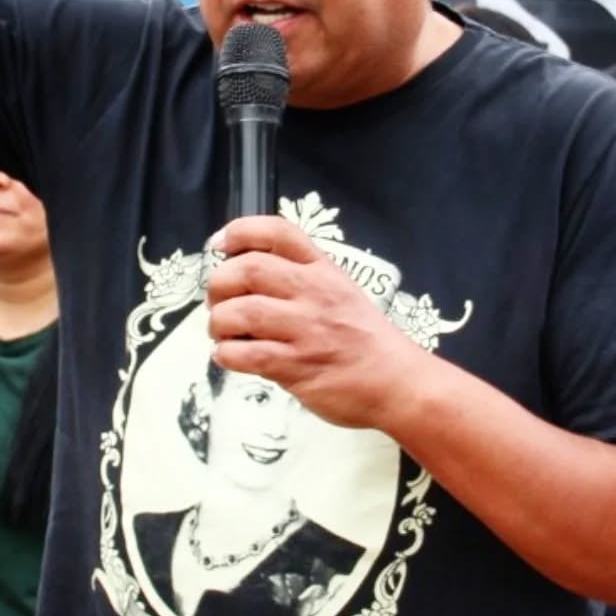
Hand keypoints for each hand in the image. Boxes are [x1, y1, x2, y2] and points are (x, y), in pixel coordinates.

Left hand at [205, 216, 428, 430]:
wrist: (399, 383)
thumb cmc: (364, 340)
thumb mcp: (340, 291)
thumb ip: (299, 278)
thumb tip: (241, 276)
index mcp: (323, 269)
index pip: (278, 232)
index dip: (239, 231)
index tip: (219, 245)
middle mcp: (313, 293)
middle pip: (247, 269)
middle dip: (218, 284)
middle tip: (217, 302)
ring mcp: (305, 329)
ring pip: (239, 312)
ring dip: (217, 323)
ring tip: (221, 333)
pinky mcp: (297, 366)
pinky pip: (245, 354)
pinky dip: (225, 354)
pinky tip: (228, 356)